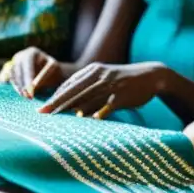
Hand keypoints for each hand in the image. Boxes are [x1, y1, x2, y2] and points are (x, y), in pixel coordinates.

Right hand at [5, 47, 62, 98]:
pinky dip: (13, 86)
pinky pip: (7, 80)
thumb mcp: (53, 70)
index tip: (31, 88)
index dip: (28, 77)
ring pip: (12, 76)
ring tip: (25, 96)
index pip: (28, 64)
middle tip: (28, 95)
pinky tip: (19, 93)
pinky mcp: (10, 72)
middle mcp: (20, 56)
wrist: (49, 72)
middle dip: (22, 84)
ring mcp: (13, 64)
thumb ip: (43, 76)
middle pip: (18, 70)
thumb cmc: (53, 70)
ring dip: (18, 87)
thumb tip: (33, 86)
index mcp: (31, 52)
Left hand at [38, 62, 165, 117]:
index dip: (55, 97)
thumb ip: (90, 93)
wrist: (151, 76)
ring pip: (87, 97)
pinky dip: (97, 113)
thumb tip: (74, 111)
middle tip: (42, 114)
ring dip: (71, 108)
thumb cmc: (124, 82)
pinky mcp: (122, 95)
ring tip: (57, 119)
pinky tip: (89, 121)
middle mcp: (100, 75)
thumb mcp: (105, 81)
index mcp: (93, 71)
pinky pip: (106, 106)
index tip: (42, 109)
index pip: (69, 85)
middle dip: (56, 103)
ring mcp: (111, 85)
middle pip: (74, 90)